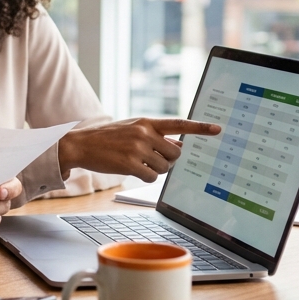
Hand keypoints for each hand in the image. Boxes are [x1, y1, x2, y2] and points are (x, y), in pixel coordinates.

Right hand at [58, 118, 220, 181]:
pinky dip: (144, 177)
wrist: (80, 145)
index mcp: (146, 122)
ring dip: (155, 170)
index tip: (218, 129)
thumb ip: (156, 135)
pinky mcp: (130, 164)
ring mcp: (137, 149)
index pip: (179, 124)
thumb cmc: (108, 138)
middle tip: (151, 158)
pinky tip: (131, 169)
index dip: (200, 128)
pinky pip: (151, 177)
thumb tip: (181, 144)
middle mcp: (144, 133)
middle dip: (168, 160)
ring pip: (164, 168)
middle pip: (175, 154)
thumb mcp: (133, 129)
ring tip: (137, 163)